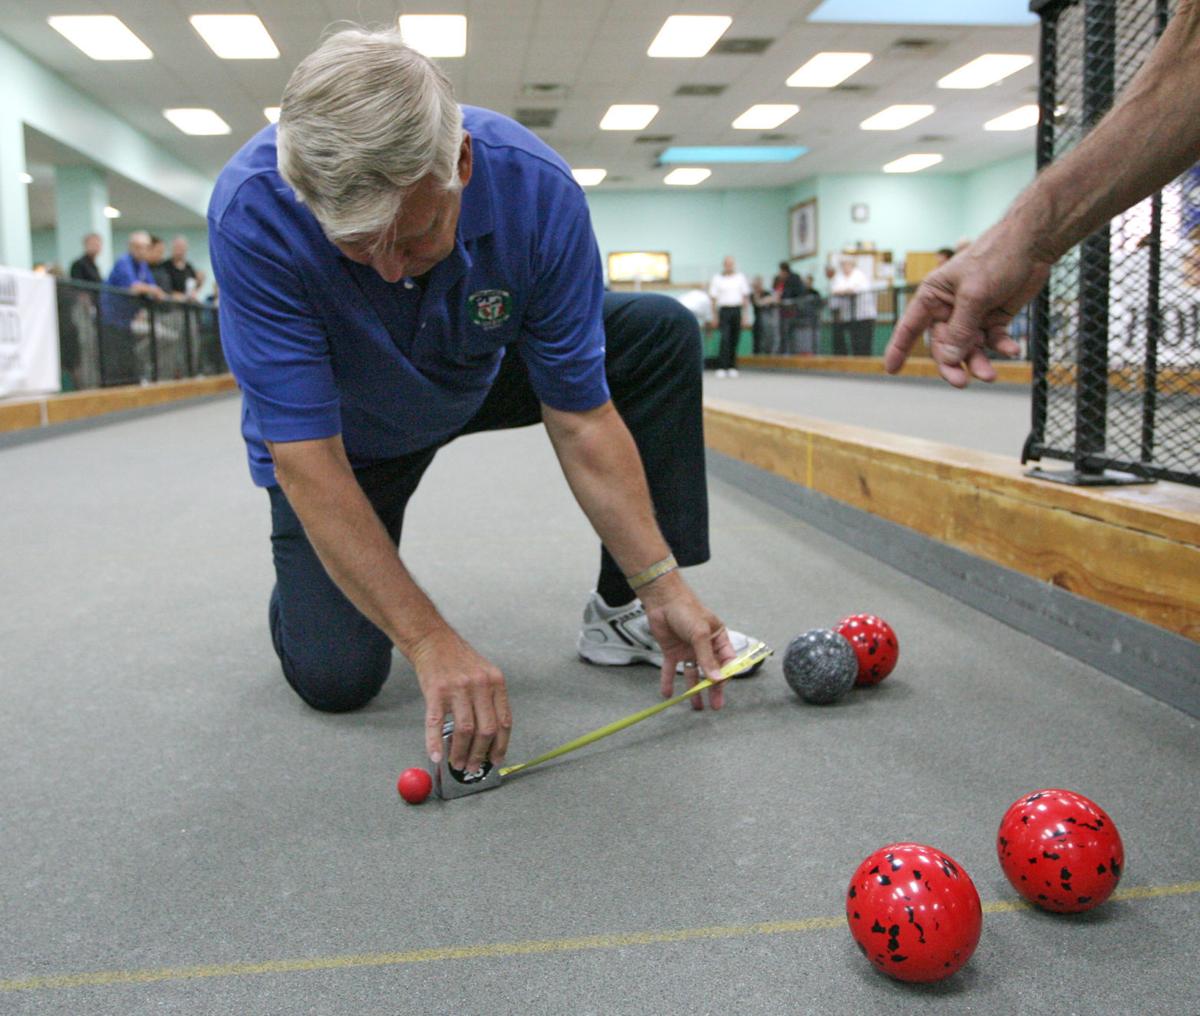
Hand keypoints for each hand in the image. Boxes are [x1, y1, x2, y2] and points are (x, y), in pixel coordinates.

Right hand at [409, 626, 511, 770]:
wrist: (433, 640)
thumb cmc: (458, 660)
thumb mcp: (483, 674)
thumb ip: (488, 701)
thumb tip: (490, 737)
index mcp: (496, 682)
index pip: (504, 722)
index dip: (501, 746)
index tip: (496, 761)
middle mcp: (480, 685)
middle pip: (486, 730)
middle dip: (481, 755)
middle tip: (474, 768)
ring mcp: (458, 688)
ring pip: (465, 730)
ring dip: (461, 753)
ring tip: (457, 765)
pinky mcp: (435, 692)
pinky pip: (437, 724)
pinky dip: (435, 743)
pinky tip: (436, 756)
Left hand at [639, 575, 735, 709]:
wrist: (662, 600)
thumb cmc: (687, 610)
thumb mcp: (700, 634)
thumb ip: (707, 658)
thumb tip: (717, 680)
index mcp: (717, 639)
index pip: (726, 661)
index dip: (726, 675)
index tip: (722, 687)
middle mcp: (704, 646)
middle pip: (711, 672)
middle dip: (713, 689)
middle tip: (715, 706)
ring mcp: (688, 650)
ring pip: (693, 674)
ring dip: (694, 689)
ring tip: (696, 706)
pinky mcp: (672, 651)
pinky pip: (672, 669)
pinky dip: (669, 681)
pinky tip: (668, 695)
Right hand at [885, 221, 1051, 386]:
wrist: (1033, 243)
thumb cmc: (996, 258)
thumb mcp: (974, 295)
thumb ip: (960, 329)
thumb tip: (948, 358)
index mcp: (934, 296)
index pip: (910, 326)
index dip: (899, 348)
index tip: (891, 369)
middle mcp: (950, 308)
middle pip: (944, 345)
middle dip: (952, 364)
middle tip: (961, 381)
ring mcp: (973, 315)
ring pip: (969, 348)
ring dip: (978, 362)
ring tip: (990, 375)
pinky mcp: (994, 318)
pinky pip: (993, 341)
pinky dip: (1001, 347)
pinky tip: (1012, 350)